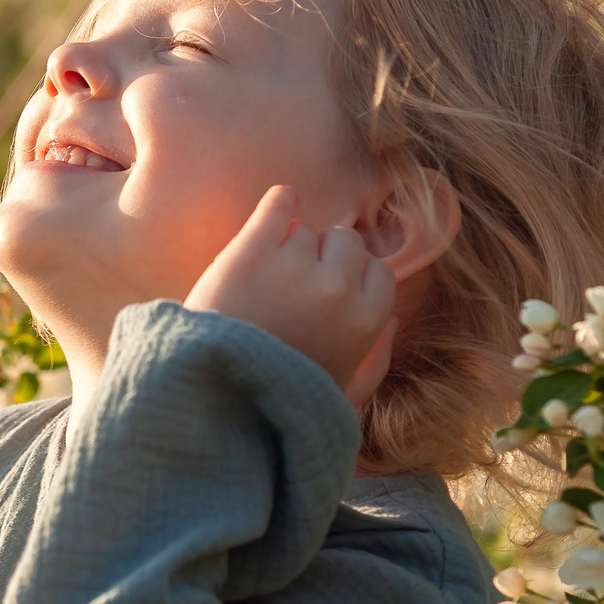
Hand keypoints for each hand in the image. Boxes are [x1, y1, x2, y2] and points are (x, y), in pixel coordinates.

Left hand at [185, 185, 397, 404]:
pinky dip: (280, 200)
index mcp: (364, 323)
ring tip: (267, 276)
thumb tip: (393, 323)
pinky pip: (277, 206)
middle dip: (325, 256)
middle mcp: (336, 289)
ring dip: (290, 244)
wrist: (210, 400)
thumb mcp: (342, 398)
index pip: (378, 271)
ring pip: (305, 230)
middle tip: (296, 282)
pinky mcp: (250, 253)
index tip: (331, 287)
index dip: (354, 276)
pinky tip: (281, 200)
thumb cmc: (279, 403)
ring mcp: (292, 267)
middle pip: (346, 242)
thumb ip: (375, 363)